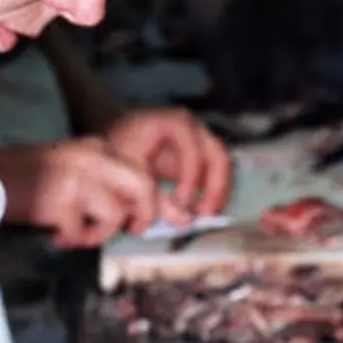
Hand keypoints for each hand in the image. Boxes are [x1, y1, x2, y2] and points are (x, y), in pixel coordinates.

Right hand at [0, 138, 188, 247]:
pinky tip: (56, 234)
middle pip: (143, 187)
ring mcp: (77, 178)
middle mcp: (93, 157)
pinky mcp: (60, 201)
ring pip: (116, 215)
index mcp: (98, 147)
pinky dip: (71, 240)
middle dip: (144, 215)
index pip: (142, 172)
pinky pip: (82, 233)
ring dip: (99, 234)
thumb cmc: (30, 179)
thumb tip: (139, 215)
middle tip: (130, 230)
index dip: (149, 202)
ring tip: (76, 233)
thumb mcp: (76, 169)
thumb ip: (107, 184)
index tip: (138, 220)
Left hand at [106, 108, 232, 215]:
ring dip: (219, 191)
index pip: (192, 151)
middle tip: (204, 214)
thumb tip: (184, 220)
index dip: (190, 180)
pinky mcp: (203, 152)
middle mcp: (193, 127)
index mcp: (172, 123)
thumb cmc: (121, 151)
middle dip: (214, 187)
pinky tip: (204, 209)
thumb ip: (155, 198)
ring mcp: (201, 137)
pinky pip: (218, 172)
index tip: (182, 205)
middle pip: (217, 155)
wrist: (119, 137)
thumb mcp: (131, 173)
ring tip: (206, 215)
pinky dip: (215, 191)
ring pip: (223, 164)